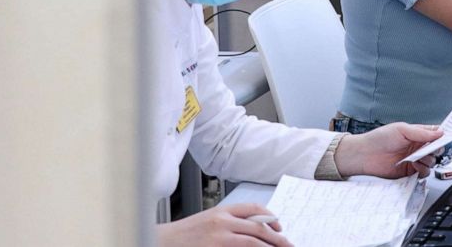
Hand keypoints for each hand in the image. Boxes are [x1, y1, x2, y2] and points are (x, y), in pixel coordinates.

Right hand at [157, 203, 291, 246]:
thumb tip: (254, 229)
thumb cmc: (184, 235)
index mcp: (222, 210)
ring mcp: (219, 237)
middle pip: (258, 226)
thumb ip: (229, 221)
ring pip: (253, 241)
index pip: (254, 209)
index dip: (271, 217)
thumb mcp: (209, 220)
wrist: (162, 241)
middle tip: (288, 244)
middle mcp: (222, 221)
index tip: (280, 227)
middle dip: (277, 237)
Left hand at [334, 123, 443, 178]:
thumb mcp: (402, 130)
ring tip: (417, 158)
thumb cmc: (379, 138)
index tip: (447, 137)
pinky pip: (424, 173)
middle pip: (436, 149)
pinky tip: (414, 165)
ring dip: (428, 160)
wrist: (365, 155)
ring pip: (432, 162)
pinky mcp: (410, 171)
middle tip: (430, 149)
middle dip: (436, 150)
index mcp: (416, 134)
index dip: (442, 136)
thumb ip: (421, 132)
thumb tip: (440, 132)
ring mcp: (414, 159)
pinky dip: (422, 170)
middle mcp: (417, 147)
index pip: (435, 134)